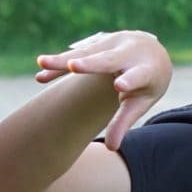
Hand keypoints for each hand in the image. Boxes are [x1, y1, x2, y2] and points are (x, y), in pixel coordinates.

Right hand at [34, 30, 172, 148]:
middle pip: (107, 60)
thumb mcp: (141, 101)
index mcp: (145, 69)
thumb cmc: (147, 83)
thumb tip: (111, 148)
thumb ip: (124, 121)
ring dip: (62, 61)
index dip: (129, 81)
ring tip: (41, 63)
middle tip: (73, 66)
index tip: (119, 86)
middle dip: (89, 64)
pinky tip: (40, 74)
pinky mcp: (97, 43)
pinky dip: (59, 64)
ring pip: (85, 54)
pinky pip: (75, 54)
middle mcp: (128, 53)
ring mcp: (111, 44)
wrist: (150, 51)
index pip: (137, 76)